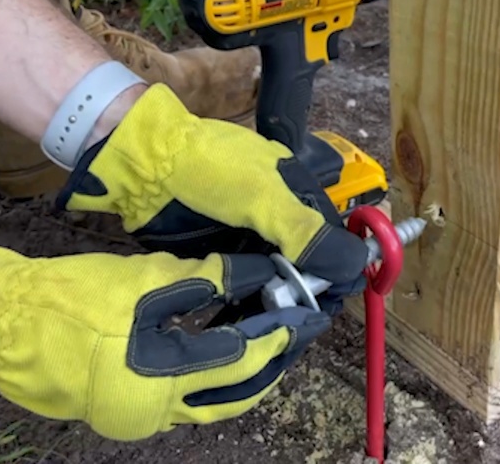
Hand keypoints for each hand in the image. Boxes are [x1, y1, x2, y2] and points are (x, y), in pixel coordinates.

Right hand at [0, 236, 329, 440]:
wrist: (5, 325)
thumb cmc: (73, 299)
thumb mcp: (146, 280)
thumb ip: (206, 281)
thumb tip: (255, 274)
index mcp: (164, 377)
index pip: (241, 359)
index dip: (276, 334)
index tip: (302, 313)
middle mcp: (158, 409)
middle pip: (234, 395)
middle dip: (270, 365)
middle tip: (294, 335)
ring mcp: (139, 417)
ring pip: (210, 403)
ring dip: (241, 376)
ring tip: (265, 342)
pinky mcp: (125, 412)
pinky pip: (183, 399)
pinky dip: (207, 378)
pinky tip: (218, 350)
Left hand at [56, 83, 367, 313]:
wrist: (143, 167)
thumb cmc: (208, 170)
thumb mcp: (263, 196)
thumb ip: (307, 234)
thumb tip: (357, 264)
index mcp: (295, 193)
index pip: (329, 238)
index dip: (335, 269)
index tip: (333, 300)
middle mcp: (275, 219)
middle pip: (303, 264)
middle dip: (305, 292)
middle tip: (302, 322)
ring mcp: (246, 239)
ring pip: (273, 280)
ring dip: (276, 304)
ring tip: (277, 332)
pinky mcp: (218, 258)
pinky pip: (241, 288)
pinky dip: (245, 306)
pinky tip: (247, 330)